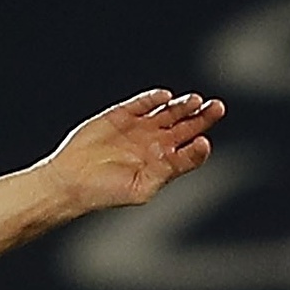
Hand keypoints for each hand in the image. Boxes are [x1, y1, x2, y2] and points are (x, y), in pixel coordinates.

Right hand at [39, 90, 223, 215]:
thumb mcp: (144, 188)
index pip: (190, 152)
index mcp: (162, 165)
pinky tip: (165, 97)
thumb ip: (172, 170)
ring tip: (195, 101)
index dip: (200, 145)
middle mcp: (154, 145)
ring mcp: (139, 128)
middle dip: (202, 117)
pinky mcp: (121, 115)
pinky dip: (154, 99)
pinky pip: (142, 103)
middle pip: (185, 127)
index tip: (205, 141)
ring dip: (182, 106)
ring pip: (168, 112)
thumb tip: (201, 147)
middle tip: (218, 107)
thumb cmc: (106, 192)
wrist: (72, 181)